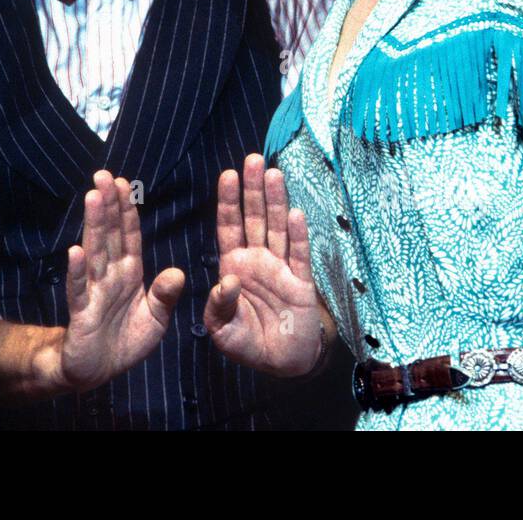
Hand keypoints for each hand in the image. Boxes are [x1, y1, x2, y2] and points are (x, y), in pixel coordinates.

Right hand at [58, 171, 185, 391]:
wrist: (98, 372)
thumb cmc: (126, 341)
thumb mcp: (155, 319)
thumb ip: (164, 295)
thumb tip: (178, 272)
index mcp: (129, 273)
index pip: (128, 235)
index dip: (127, 210)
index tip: (124, 183)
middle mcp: (110, 276)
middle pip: (109, 235)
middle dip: (108, 205)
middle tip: (103, 175)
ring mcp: (94, 292)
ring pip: (94, 253)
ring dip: (94, 226)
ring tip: (92, 198)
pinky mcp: (82, 313)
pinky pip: (80, 290)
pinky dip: (77, 271)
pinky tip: (75, 251)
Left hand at [204, 153, 323, 376]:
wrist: (282, 363)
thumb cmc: (247, 343)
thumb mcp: (222, 330)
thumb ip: (219, 307)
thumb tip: (228, 281)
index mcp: (234, 266)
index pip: (229, 226)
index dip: (229, 201)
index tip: (228, 174)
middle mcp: (258, 260)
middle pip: (254, 218)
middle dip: (253, 189)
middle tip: (253, 159)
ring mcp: (281, 268)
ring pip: (277, 228)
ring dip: (276, 202)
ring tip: (274, 174)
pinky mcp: (302, 283)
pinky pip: (300, 256)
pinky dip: (298, 236)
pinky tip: (295, 214)